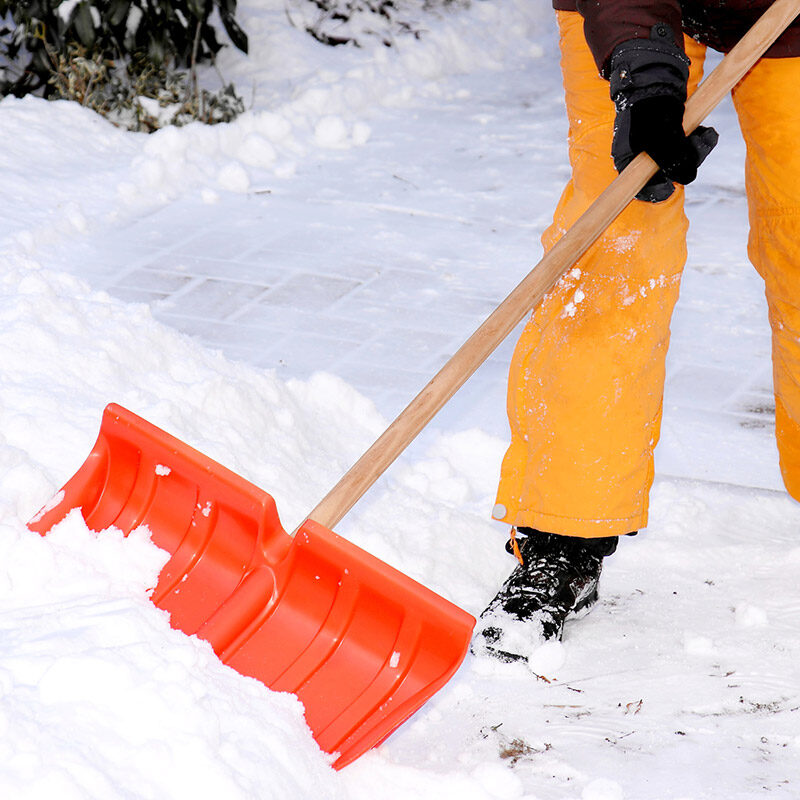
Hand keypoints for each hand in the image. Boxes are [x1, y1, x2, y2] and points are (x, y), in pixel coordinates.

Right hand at [609, 27, 717, 201]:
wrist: (655, 78)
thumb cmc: (650, 107)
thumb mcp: (661, 134)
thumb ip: (673, 157)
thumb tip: (688, 178)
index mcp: (629, 163)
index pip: (641, 188)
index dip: (657, 190)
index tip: (671, 187)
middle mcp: (642, 160)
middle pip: (666, 175)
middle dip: (687, 163)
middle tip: (700, 144)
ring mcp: (657, 150)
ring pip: (680, 161)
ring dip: (697, 151)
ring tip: (706, 135)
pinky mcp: (670, 139)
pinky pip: (686, 148)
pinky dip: (698, 141)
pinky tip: (705, 131)